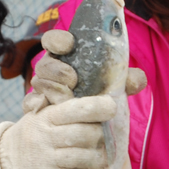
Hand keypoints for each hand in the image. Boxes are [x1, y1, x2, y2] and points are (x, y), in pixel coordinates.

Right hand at [0, 95, 116, 168]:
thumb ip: (62, 103)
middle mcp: (45, 137)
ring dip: (102, 156)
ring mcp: (47, 160)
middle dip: (101, 134)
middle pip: (85, 134)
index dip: (98, 107)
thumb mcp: (40, 114)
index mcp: (46, 117)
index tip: (111, 107)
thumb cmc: (34, 134)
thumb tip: (97, 96)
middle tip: (105, 136)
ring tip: (106, 154)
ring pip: (85, 157)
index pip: (76, 109)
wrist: (6, 163)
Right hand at [23, 11, 146, 113]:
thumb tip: (138, 79)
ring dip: (51, 88)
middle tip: (73, 79)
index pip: (54, 40)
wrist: (76, 128)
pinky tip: (43, 108)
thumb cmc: (95, 99)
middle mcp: (52, 72)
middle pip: (44, 64)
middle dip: (57, 69)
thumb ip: (124, 81)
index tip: (69, 43)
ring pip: (38, 83)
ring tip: (66, 98)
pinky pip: (29, 103)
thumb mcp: (111, 88)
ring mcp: (42, 90)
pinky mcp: (36, 108)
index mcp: (67, 59)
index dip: (57, 39)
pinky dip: (35, 104)